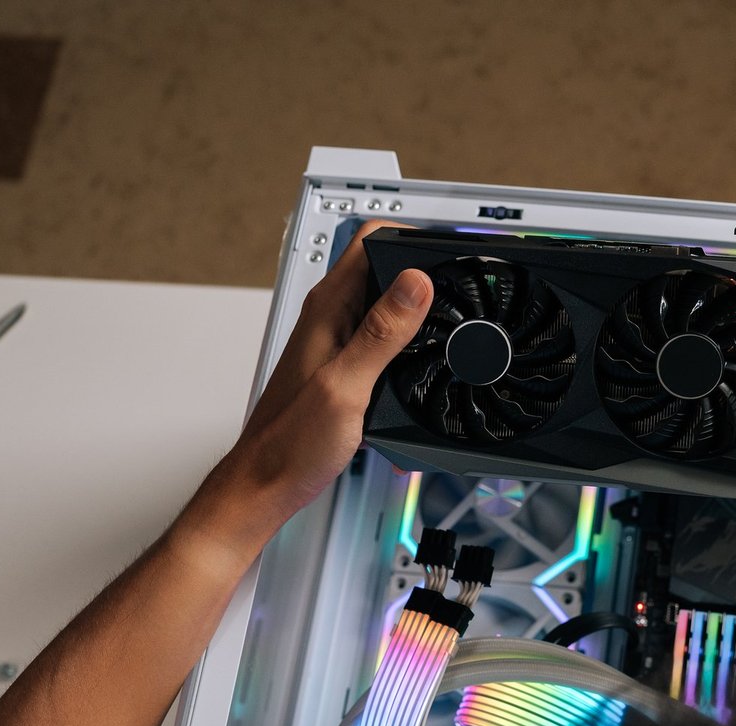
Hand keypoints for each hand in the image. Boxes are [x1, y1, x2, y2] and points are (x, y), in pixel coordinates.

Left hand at [188, 223, 431, 554]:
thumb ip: (382, 332)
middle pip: (387, 267)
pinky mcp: (347, 365)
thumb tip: (416, 282)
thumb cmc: (291, 442)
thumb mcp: (346, 386)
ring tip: (456, 315)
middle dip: (428, 267)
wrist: (269, 483)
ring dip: (422, 306)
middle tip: (467, 279)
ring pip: (389, 303)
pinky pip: (385, 336)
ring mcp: (338, 340)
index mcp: (328, 309)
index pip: (372, 238)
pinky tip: (428, 358)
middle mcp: (331, 317)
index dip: (415, 233)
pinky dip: (411, 340)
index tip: (452, 245)